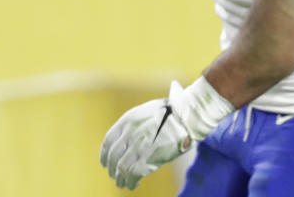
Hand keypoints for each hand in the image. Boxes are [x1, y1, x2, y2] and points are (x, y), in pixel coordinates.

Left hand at [99, 78, 232, 188]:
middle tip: (114, 174)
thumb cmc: (177, 109)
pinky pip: (132, 175)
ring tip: (123, 182)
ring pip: (120, 168)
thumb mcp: (153, 108)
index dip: (105, 154)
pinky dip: (130, 182)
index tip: (105, 162)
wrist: (189, 116)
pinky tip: (133, 184)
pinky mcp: (147, 159)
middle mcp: (129, 134)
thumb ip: (142, 117)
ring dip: (120, 178)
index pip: (108, 141)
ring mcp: (137, 147)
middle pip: (113, 156)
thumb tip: (142, 120)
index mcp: (128, 120)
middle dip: (112, 168)